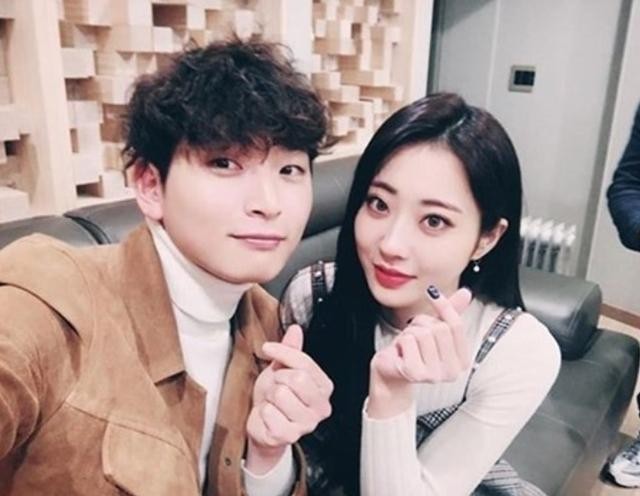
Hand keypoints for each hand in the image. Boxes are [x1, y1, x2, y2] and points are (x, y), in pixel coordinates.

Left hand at [245, 325, 332, 473]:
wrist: (264, 426)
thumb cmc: (275, 398)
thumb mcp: (282, 369)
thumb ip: (291, 350)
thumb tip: (295, 330)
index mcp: (324, 387)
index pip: (305, 363)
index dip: (283, 352)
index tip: (268, 349)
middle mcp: (321, 406)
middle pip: (296, 379)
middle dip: (277, 379)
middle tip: (275, 387)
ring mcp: (307, 423)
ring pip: (281, 394)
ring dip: (269, 397)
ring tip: (272, 403)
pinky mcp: (290, 436)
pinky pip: (269, 413)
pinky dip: (263, 412)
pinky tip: (269, 416)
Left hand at [368, 287, 471, 417]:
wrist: (390, 370)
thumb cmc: (413, 349)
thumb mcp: (434, 328)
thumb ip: (451, 312)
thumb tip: (466, 293)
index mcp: (462, 361)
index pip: (457, 325)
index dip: (444, 305)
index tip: (432, 292)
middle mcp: (452, 372)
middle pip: (439, 328)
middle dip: (422, 322)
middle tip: (414, 333)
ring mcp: (434, 375)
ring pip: (423, 333)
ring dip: (409, 332)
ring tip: (407, 345)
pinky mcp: (414, 373)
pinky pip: (408, 341)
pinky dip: (400, 340)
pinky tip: (400, 352)